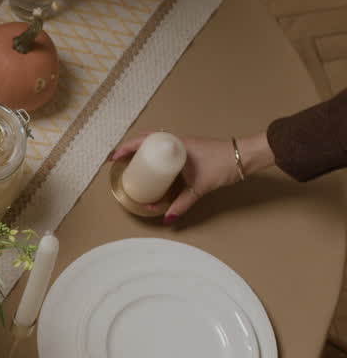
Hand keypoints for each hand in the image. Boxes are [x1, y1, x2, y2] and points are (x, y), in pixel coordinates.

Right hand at [109, 131, 273, 223]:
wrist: (244, 157)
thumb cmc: (223, 165)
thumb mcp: (200, 186)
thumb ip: (183, 203)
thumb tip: (167, 217)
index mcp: (175, 144)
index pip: (144, 141)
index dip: (126, 148)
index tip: (114, 158)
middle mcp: (177, 141)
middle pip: (146, 139)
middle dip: (130, 149)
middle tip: (120, 161)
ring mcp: (183, 144)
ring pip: (156, 143)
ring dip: (142, 150)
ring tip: (132, 163)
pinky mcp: (190, 149)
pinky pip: (166, 148)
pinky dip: (155, 154)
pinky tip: (154, 166)